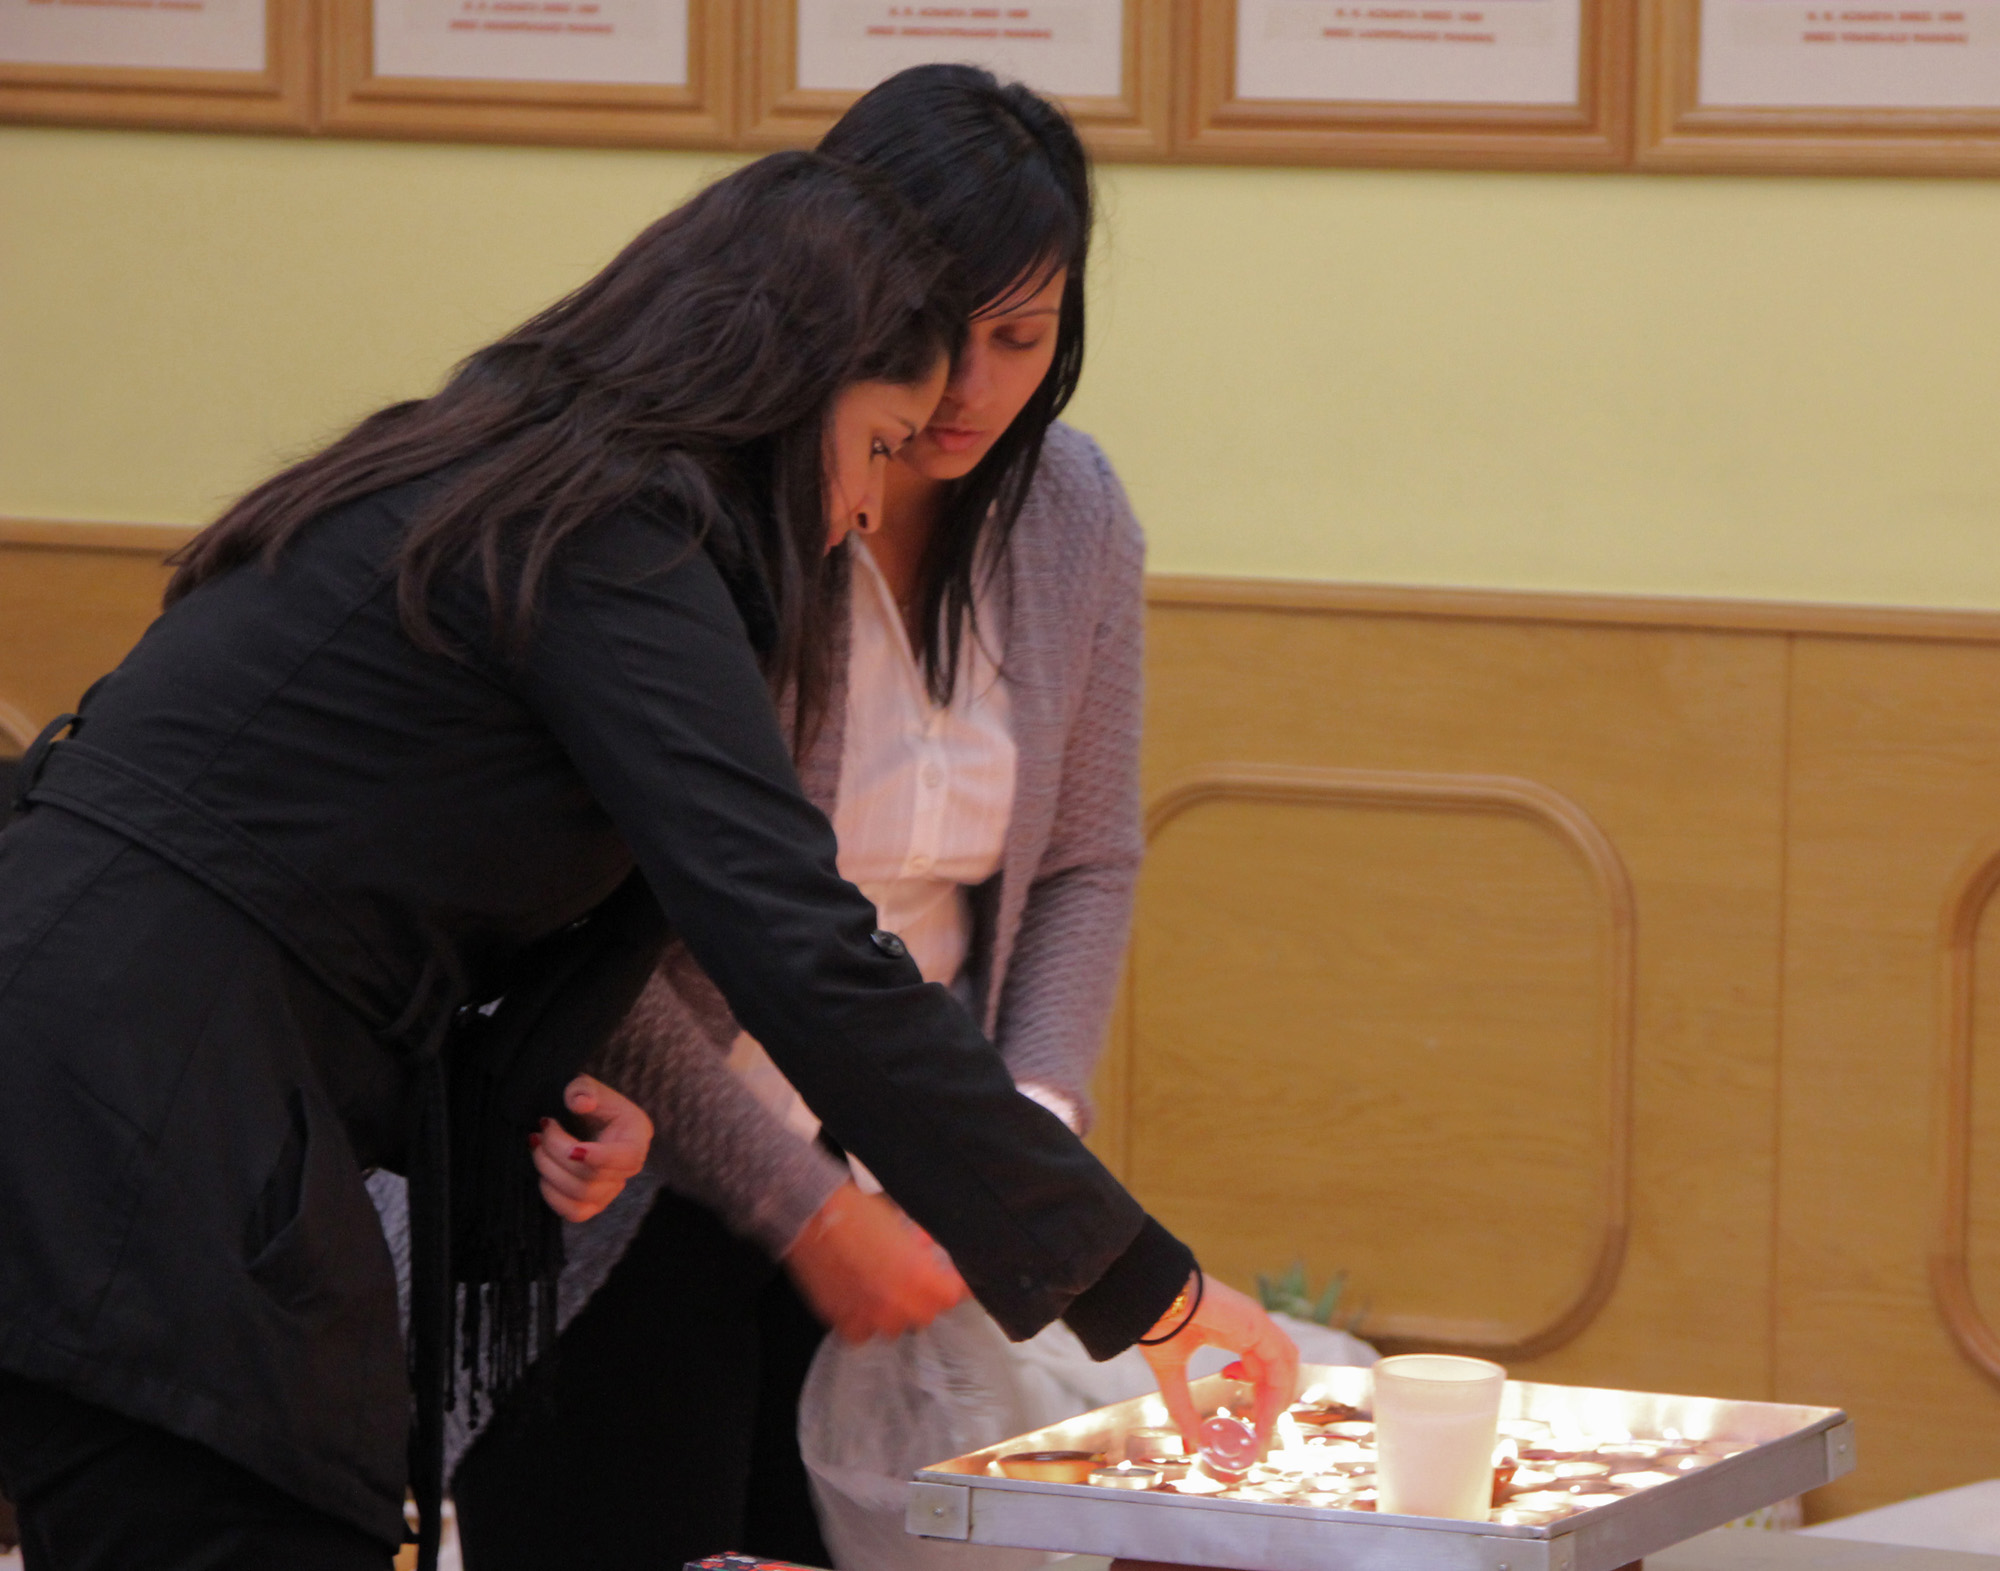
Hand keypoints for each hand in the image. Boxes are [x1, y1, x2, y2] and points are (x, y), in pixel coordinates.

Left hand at [530, 1074, 651, 1222]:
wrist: (588, 1119)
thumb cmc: (592, 1102)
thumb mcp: (589, 1086)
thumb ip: (583, 1089)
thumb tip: (579, 1103)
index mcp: (636, 1137)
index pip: (626, 1158)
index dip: (599, 1157)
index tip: (572, 1148)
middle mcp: (629, 1169)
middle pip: (593, 1178)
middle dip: (558, 1155)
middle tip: (541, 1131)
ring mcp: (611, 1189)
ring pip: (580, 1195)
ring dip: (549, 1171)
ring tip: (537, 1146)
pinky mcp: (593, 1203)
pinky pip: (574, 1212)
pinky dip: (552, 1196)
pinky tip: (543, 1172)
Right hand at [783, 1182, 968, 1343]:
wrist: (812, 1213)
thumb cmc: (857, 1211)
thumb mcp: (901, 1223)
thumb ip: (920, 1248)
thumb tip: (928, 1253)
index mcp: (915, 1276)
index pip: (951, 1296)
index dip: (957, 1287)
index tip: (957, 1281)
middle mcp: (894, 1302)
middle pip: (925, 1314)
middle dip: (927, 1298)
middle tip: (920, 1281)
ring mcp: (866, 1314)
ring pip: (895, 1327)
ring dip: (897, 1311)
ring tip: (889, 1290)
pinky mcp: (840, 1317)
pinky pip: (862, 1332)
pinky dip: (866, 1321)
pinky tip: (863, 1301)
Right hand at [1138, 1274, 1299, 1454]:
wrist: (1150, 1299)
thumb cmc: (1157, 1322)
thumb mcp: (1172, 1373)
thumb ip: (1183, 1407)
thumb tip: (1193, 1441)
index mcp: (1233, 1331)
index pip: (1262, 1366)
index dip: (1261, 1396)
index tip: (1250, 1423)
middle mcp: (1249, 1326)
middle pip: (1278, 1367)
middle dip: (1272, 1401)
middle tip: (1259, 1431)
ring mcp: (1255, 1322)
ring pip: (1285, 1364)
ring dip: (1278, 1399)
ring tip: (1262, 1427)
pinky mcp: (1257, 1323)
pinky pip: (1280, 1361)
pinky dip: (1278, 1390)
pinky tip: (1264, 1413)